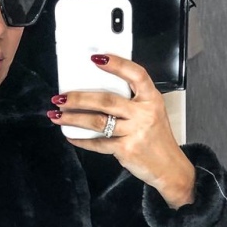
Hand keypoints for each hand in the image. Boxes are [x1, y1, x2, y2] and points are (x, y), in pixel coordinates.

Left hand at [47, 54, 196, 208]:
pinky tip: (71, 135)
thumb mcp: (152, 113)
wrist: (169, 168)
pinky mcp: (126, 150)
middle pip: (106, 100)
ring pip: (98, 122)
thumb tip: (97, 91)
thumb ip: (131, 102)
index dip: (117, 64)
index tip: (96, 59)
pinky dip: (82, 140)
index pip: (136, 75)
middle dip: (79, 98)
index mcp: (151, 99)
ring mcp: (135, 132)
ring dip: (73, 118)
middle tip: (61, 97)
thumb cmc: (156, 139)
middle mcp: (144, 114)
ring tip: (57, 115)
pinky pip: (98, 143)